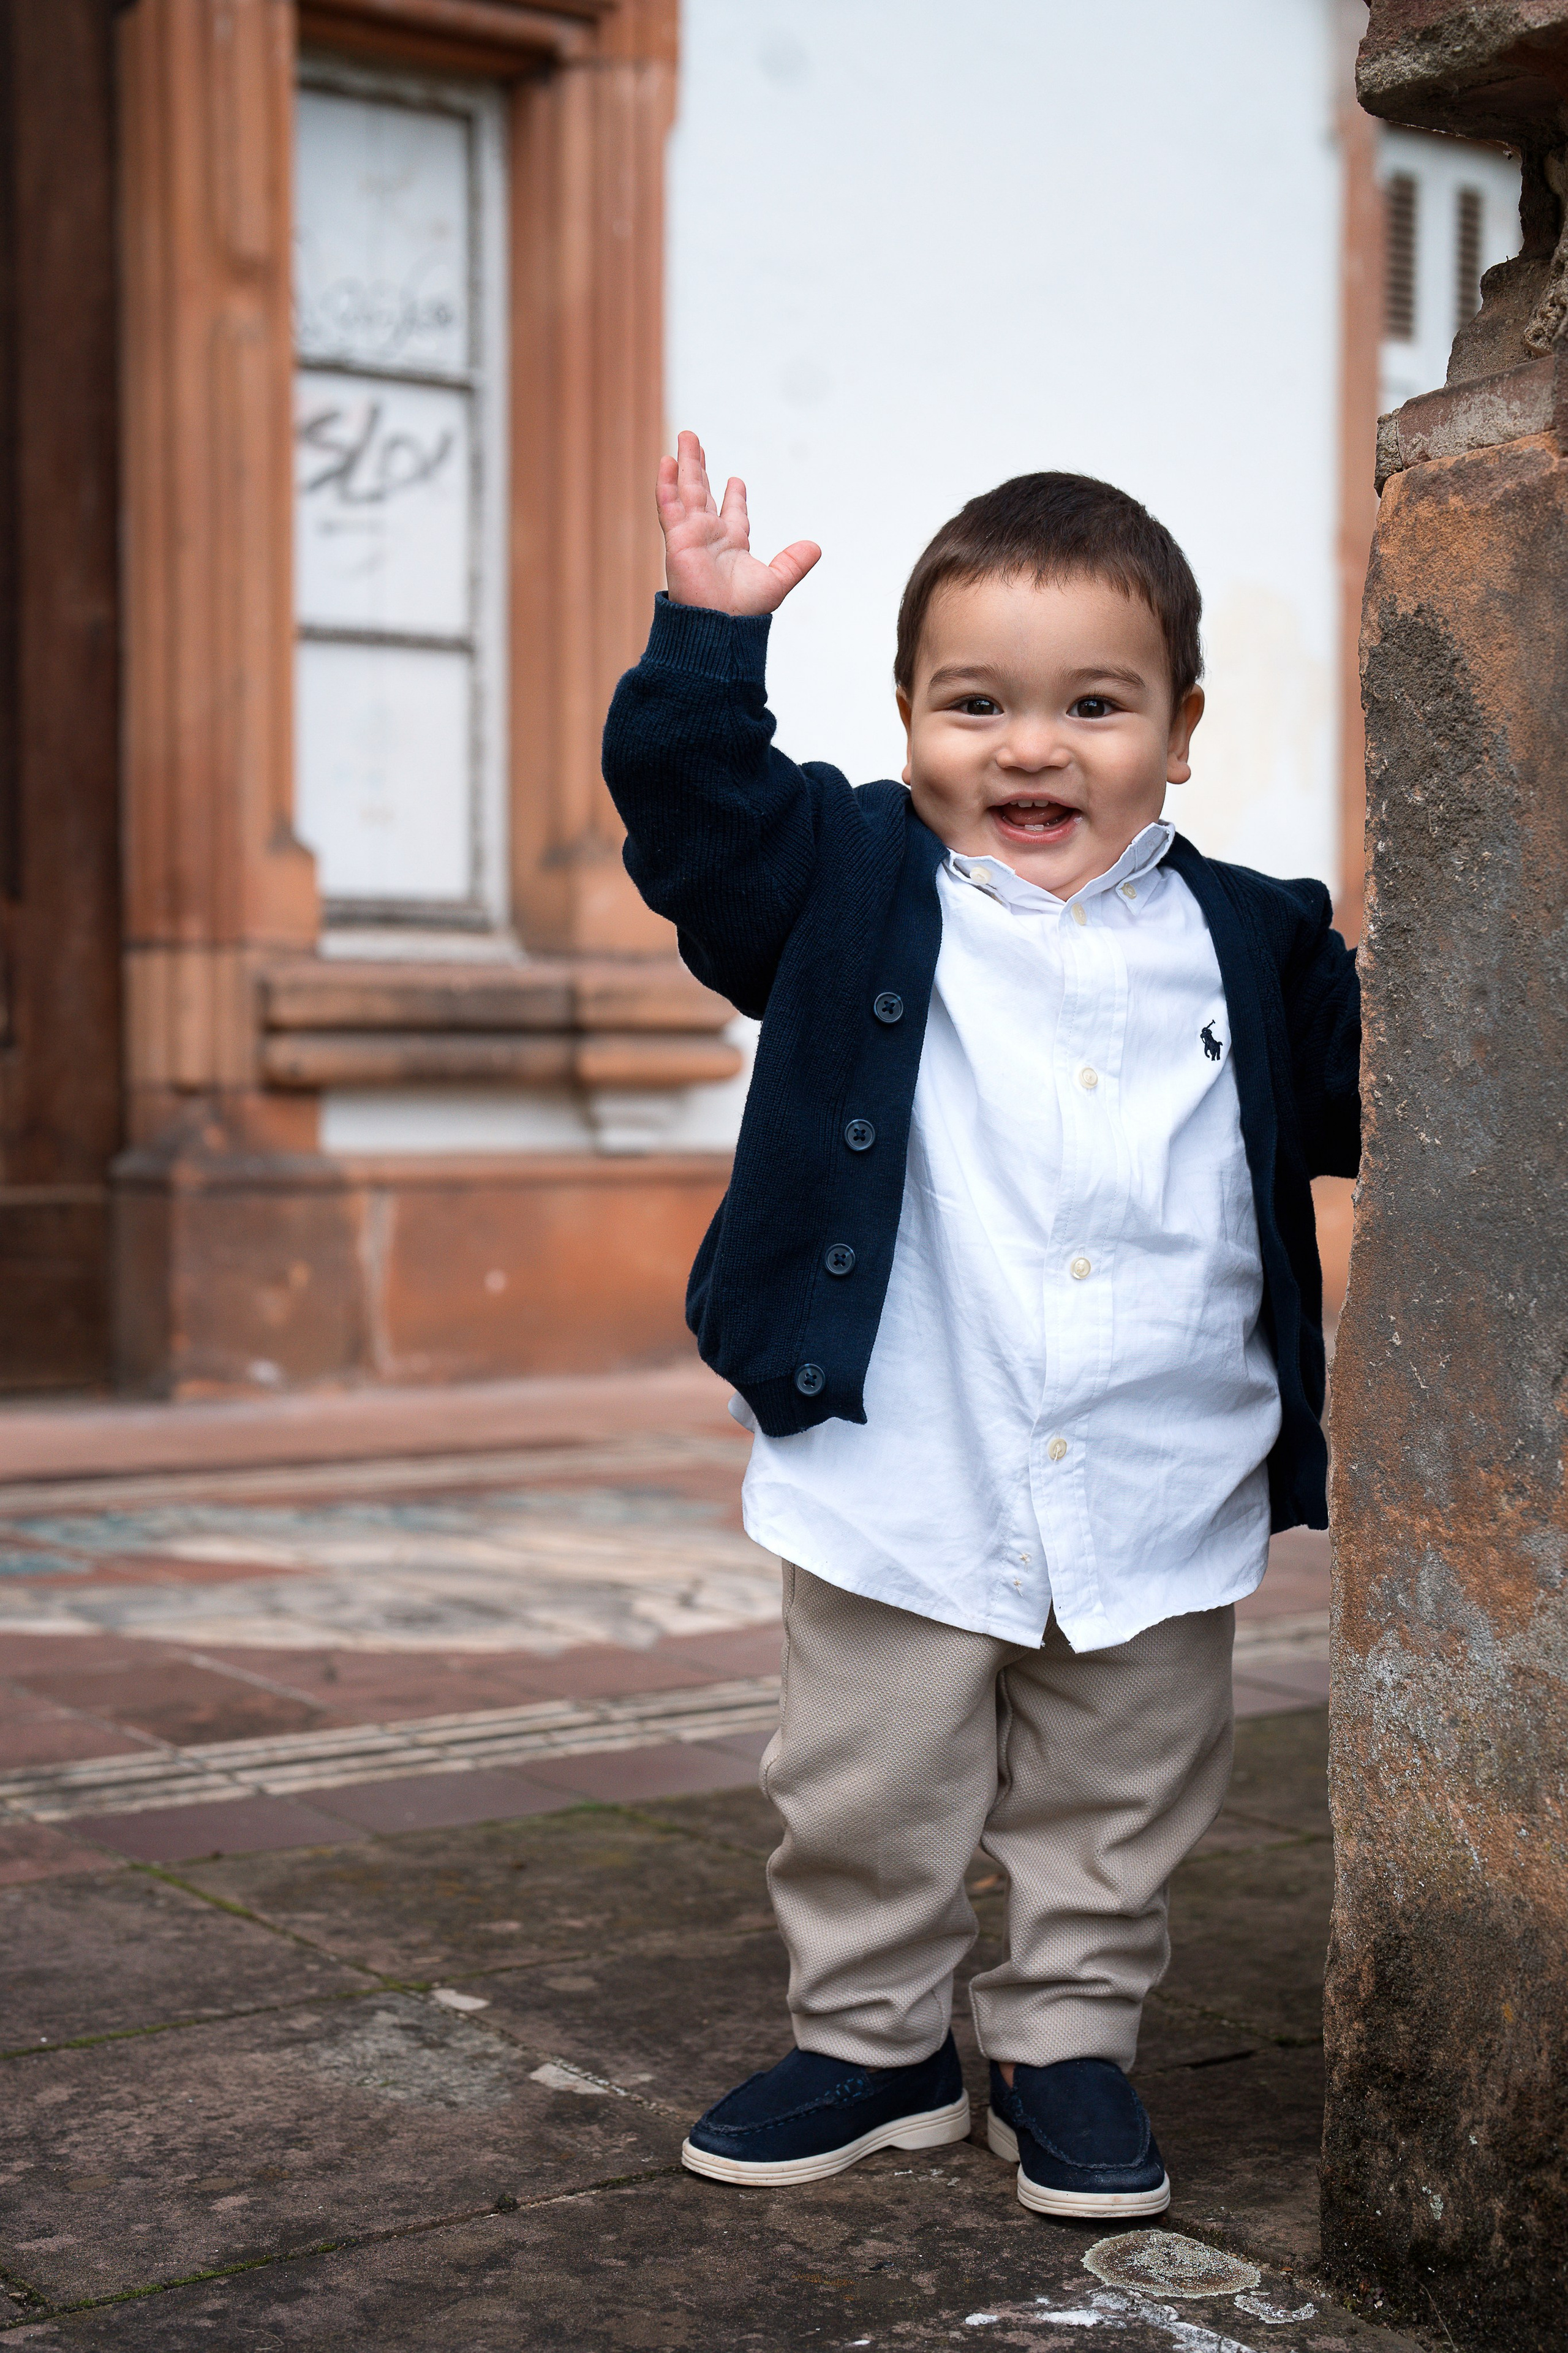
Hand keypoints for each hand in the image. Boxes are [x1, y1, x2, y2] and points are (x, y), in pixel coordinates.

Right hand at [657, 430, 820, 615]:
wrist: (721, 626)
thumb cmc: (745, 611)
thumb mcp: (776, 582)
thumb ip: (793, 563)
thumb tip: (816, 547)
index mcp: (733, 544)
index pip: (733, 513)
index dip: (735, 496)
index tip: (736, 480)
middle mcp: (711, 536)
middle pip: (704, 492)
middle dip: (700, 468)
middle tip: (695, 443)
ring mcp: (692, 534)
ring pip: (688, 490)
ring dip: (685, 463)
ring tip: (685, 437)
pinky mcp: (678, 538)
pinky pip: (670, 505)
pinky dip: (667, 484)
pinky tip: (666, 461)